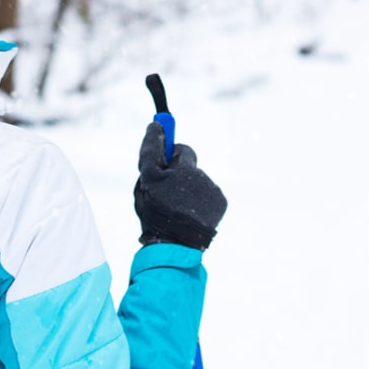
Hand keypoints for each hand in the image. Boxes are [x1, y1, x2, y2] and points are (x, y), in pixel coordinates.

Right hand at [133, 123, 226, 249]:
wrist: (175, 243)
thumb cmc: (157, 211)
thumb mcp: (146, 180)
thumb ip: (151, 150)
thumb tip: (156, 125)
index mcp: (186, 168)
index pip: (182, 150)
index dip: (171, 156)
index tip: (164, 163)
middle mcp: (203, 176)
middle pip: (189, 169)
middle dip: (178, 177)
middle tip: (165, 193)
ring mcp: (214, 191)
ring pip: (197, 184)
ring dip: (187, 192)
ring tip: (176, 210)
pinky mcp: (221, 204)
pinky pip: (208, 197)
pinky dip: (199, 203)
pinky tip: (189, 215)